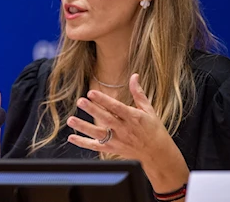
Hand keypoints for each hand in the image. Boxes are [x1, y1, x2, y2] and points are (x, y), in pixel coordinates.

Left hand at [66, 74, 188, 191]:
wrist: (158, 154)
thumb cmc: (153, 129)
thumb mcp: (148, 110)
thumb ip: (138, 93)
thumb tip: (134, 76)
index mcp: (133, 117)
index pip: (116, 107)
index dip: (104, 100)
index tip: (91, 93)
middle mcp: (124, 129)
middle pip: (106, 119)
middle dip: (92, 110)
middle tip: (80, 101)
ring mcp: (118, 141)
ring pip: (98, 134)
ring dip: (84, 127)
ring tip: (71, 120)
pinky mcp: (113, 149)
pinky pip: (96, 147)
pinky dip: (83, 143)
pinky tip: (71, 137)